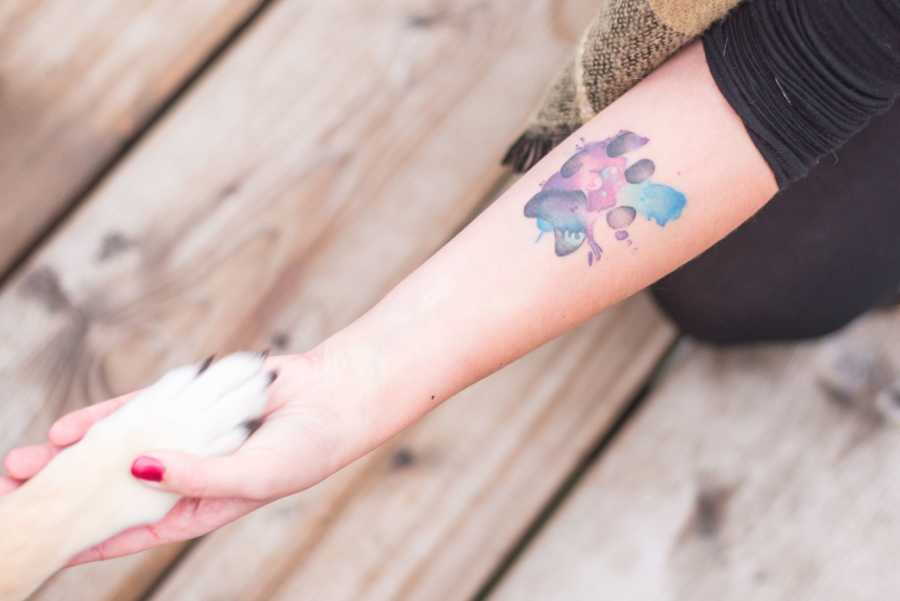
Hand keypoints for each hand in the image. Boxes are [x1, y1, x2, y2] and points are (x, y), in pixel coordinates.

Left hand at [1, 353, 343, 565]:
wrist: (333, 397)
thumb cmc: (303, 450)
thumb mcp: (249, 478)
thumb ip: (194, 476)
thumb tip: (133, 466)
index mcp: (202, 505)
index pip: (137, 529)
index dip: (93, 539)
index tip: (49, 547)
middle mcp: (186, 472)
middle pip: (115, 488)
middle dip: (69, 493)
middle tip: (17, 496)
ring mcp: (184, 434)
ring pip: (117, 447)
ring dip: (75, 456)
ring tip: (24, 464)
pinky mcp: (187, 400)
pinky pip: (137, 409)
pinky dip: (104, 419)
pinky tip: (68, 430)